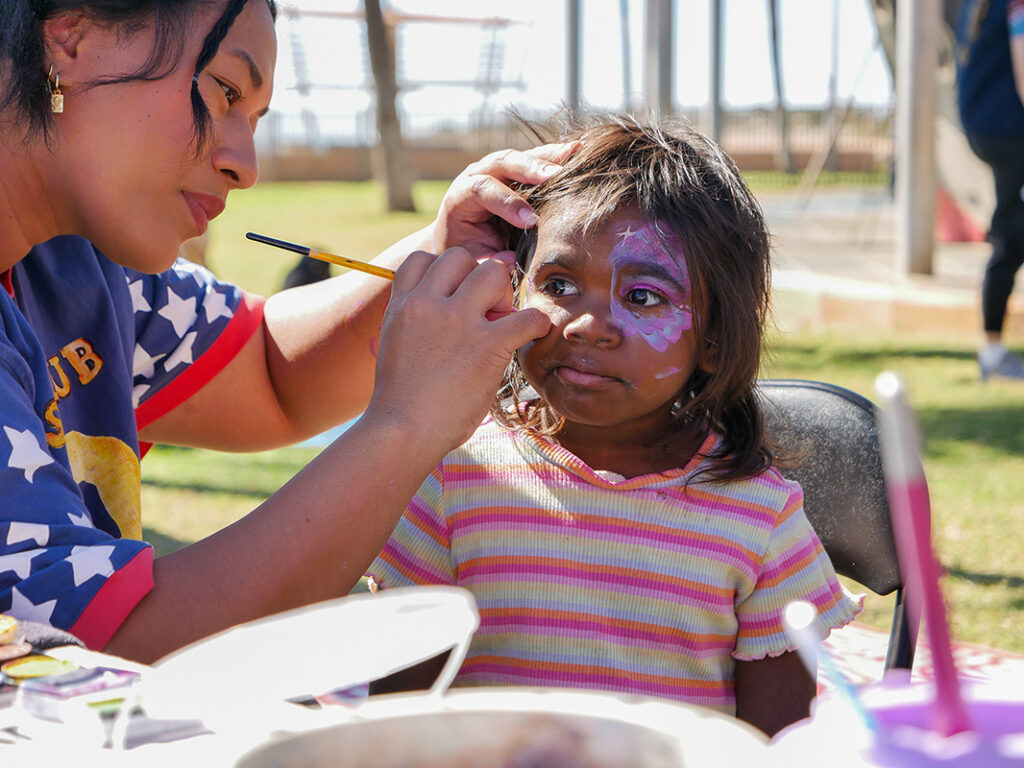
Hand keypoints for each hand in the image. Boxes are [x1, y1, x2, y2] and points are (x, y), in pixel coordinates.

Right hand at [365, 248, 549, 449]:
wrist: (400, 431)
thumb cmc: (401, 401)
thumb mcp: (395, 346)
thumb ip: (417, 322)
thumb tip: (450, 314)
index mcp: (403, 304)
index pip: (423, 258)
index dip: (444, 271)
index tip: (455, 295)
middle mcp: (427, 304)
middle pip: (461, 256)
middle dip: (477, 276)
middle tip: (485, 310)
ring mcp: (458, 321)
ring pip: (494, 271)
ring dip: (505, 293)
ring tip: (502, 323)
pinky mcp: (487, 345)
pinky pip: (527, 316)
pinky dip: (537, 324)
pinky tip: (533, 336)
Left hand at [432, 143, 578, 260]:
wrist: (463, 236)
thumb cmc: (468, 249)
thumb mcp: (471, 258)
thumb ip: (486, 260)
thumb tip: (511, 260)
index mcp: (462, 195)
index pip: (484, 189)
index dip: (508, 203)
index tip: (530, 220)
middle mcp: (479, 173)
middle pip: (504, 161)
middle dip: (531, 168)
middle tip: (556, 176)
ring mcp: (499, 168)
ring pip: (524, 155)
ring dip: (550, 156)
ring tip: (575, 153)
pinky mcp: (518, 169)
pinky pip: (538, 158)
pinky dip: (557, 155)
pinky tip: (578, 151)